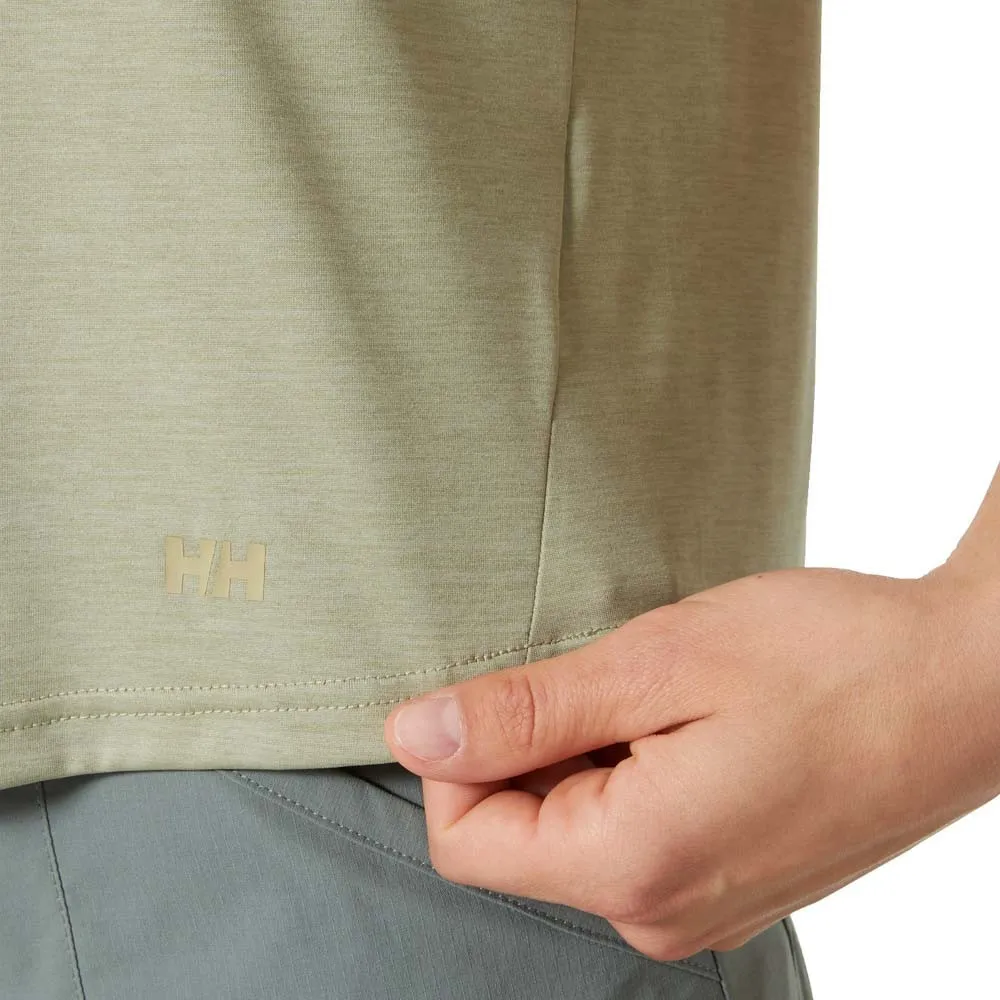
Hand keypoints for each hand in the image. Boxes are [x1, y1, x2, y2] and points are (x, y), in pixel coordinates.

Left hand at [383, 566, 999, 960]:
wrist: (968, 685)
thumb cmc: (829, 660)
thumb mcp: (657, 662)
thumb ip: (525, 712)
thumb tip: (413, 733)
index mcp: (632, 866)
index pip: (462, 837)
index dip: (463, 751)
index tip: (526, 684)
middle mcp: (659, 915)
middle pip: (517, 837)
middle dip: (533, 748)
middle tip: (615, 678)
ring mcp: (700, 908)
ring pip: (574, 830)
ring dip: (588, 753)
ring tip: (666, 696)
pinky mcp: (729, 882)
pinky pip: (631, 835)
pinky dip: (632, 770)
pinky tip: (693, 721)